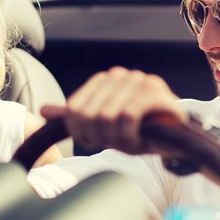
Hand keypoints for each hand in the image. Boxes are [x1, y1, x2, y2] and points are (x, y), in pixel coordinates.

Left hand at [40, 67, 186, 153]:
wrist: (177, 141)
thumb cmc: (139, 132)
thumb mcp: (102, 126)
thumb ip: (75, 117)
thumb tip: (42, 111)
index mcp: (104, 81)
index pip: (74, 109)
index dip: (81, 133)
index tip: (97, 141)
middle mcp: (119, 75)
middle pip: (88, 115)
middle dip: (99, 137)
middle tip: (116, 144)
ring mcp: (138, 81)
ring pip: (106, 116)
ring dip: (116, 139)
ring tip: (129, 141)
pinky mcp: (154, 92)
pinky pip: (126, 117)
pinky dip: (128, 136)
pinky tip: (137, 140)